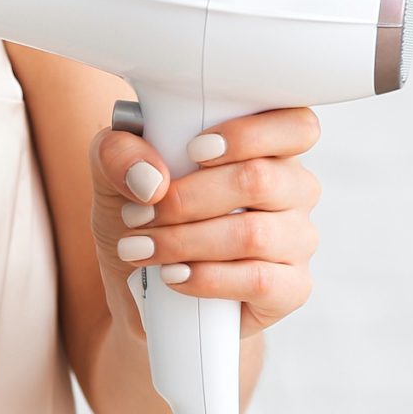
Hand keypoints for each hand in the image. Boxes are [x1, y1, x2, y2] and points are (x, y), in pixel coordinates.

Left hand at [87, 107, 321, 341]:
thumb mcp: (114, 169)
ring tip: (140, 248)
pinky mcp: (292, 288)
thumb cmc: (143, 209)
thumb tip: (151, 179)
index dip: (249, 134)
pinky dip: (209, 278)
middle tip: (138, 214)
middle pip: (261, 179)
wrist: (139, 282)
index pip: (296, 125)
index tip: (193, 149)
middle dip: (187, 198)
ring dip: (185, 242)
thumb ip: (119, 152)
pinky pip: (261, 281)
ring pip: (254, 235)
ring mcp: (297, 239)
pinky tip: (174, 275)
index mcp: (267, 145)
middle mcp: (293, 188)